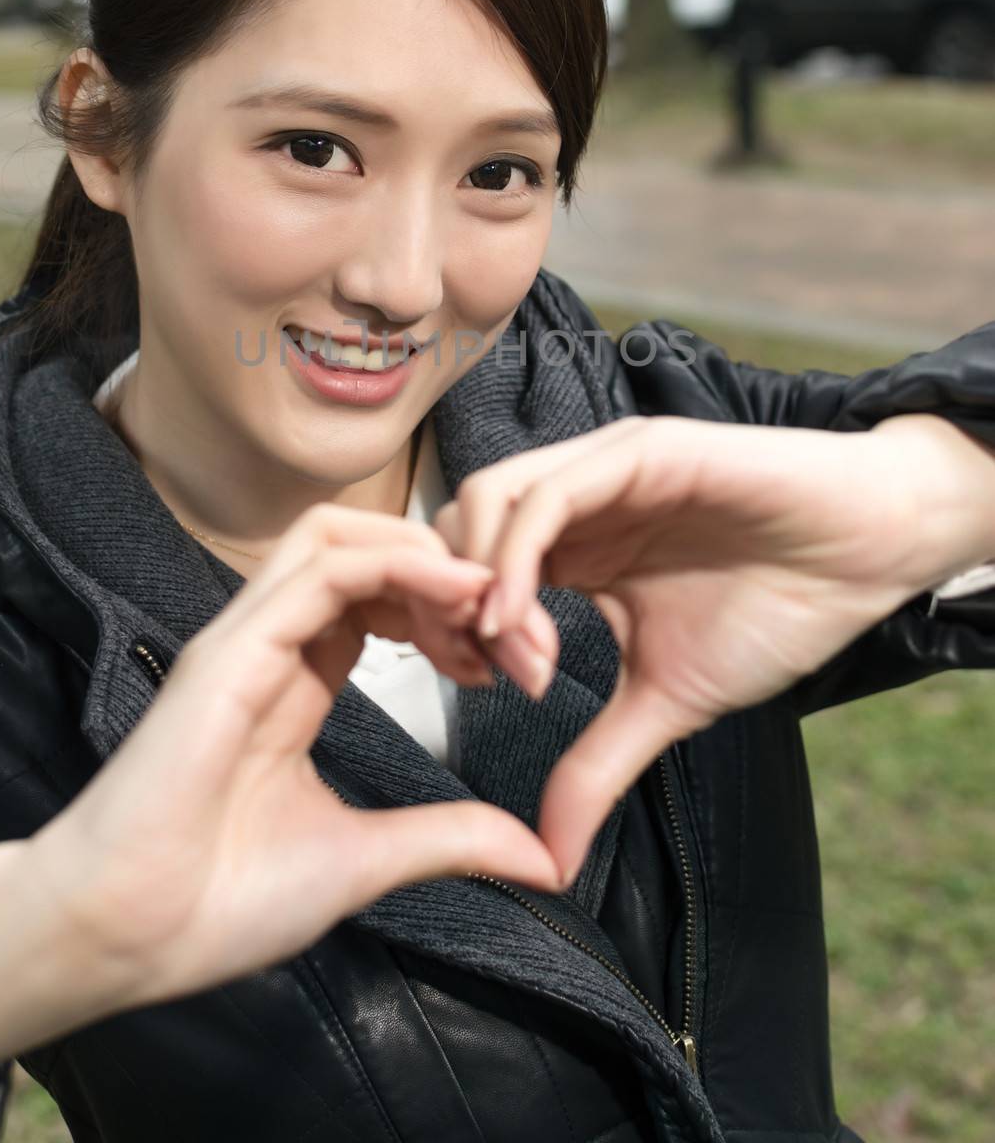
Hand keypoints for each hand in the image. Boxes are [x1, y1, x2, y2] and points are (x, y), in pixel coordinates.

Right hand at [26, 504, 564, 1012]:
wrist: (128, 936)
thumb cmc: (221, 901)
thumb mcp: (368, 860)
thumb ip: (451, 839)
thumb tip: (542, 861)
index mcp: (297, 682)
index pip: (380, 598)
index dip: (453, 610)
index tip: (511, 661)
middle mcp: (273, 644)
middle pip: (366, 549)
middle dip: (450, 571)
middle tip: (512, 632)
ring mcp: (248, 637)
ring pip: (339, 535)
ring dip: (425, 554)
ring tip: (487, 605)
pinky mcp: (233, 647)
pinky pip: (324, 568)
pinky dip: (399, 564)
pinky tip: (457, 594)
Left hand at [433, 412, 989, 884]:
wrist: (867, 558)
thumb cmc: (776, 610)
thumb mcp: (668, 700)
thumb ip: (597, 763)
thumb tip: (549, 860)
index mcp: (574, 544)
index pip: (467, 565)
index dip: (449, 624)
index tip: (477, 689)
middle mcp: (576, 498)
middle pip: (455, 526)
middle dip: (446, 604)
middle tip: (480, 673)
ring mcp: (603, 468)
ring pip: (489, 500)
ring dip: (477, 583)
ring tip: (512, 654)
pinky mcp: (639, 452)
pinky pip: (550, 495)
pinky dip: (517, 558)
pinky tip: (526, 623)